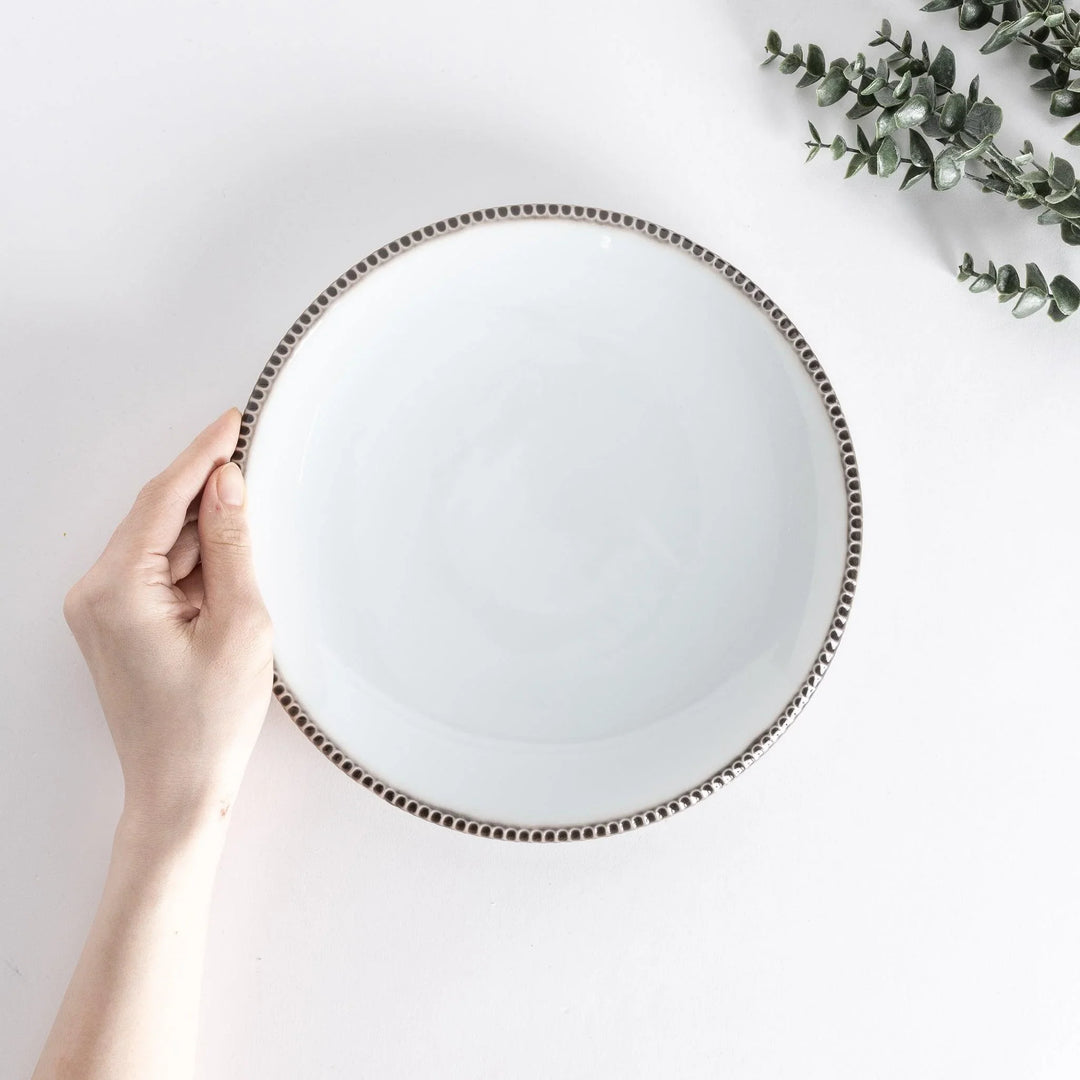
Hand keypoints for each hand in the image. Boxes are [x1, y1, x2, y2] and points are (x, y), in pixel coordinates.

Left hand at [63, 408, 272, 833]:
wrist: (178, 789)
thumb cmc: (208, 722)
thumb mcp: (240, 623)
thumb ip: (233, 546)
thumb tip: (227, 486)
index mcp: (116, 588)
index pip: (163, 498)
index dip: (203, 454)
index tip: (231, 421)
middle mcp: (93, 592)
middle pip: (158, 518)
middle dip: (210, 502)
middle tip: (256, 489)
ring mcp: (98, 609)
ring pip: (161, 546)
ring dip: (206, 544)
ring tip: (242, 588)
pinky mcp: (114, 624)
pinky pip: (156, 574)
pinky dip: (194, 570)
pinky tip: (225, 593)